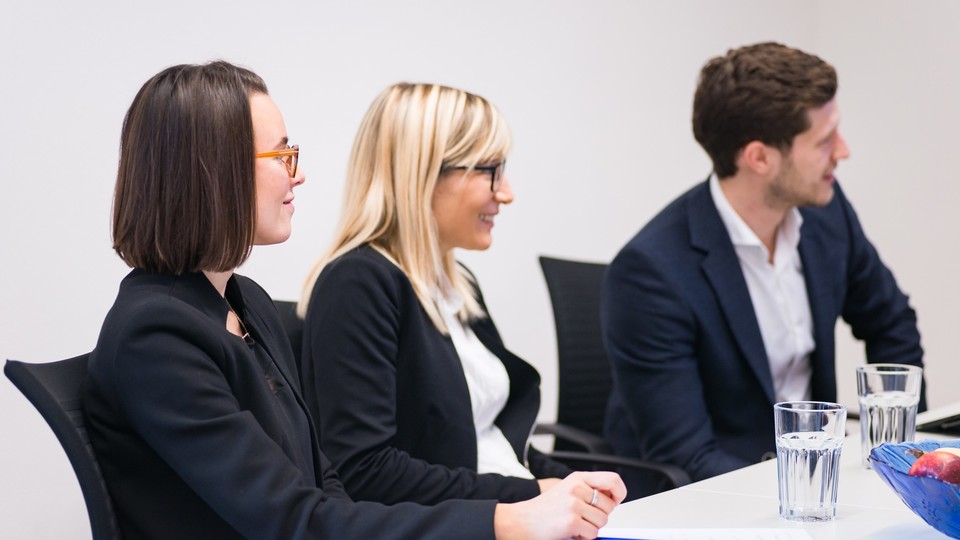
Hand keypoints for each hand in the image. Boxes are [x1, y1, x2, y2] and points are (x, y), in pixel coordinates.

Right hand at [494, 471, 626, 539]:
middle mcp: (577, 488)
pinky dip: (584, 537)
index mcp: (577, 478)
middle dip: (600, 516)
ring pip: (603, 521)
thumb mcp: (567, 489)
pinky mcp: (571, 521)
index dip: (619, 492)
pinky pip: (593, 533)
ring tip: (575, 524)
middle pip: (610, 506)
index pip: (613, 479)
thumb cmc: (545, 509)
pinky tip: (571, 531)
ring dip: (592, 527)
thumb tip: (613, 497)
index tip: (615, 501)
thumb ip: (588, 489)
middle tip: (584, 517)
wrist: (522, 521)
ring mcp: (574, 504)